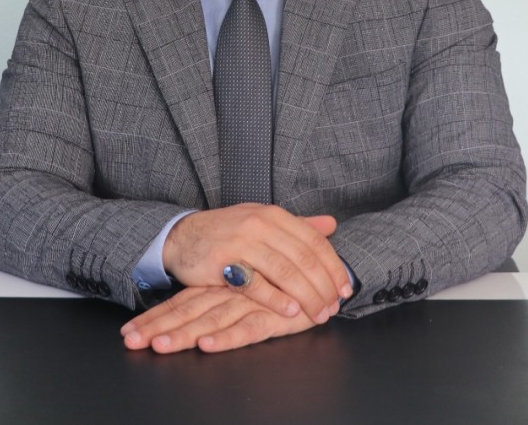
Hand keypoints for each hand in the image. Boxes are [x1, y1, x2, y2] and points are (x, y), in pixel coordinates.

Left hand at [121, 285, 319, 352]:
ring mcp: (251, 303)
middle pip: (188, 312)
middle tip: (131, 342)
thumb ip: (223, 295)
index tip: (128, 333)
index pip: (181, 302)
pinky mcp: (273, 315)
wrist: (326, 276)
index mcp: (220, 286)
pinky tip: (207, 345)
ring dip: (184, 334)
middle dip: (158, 328)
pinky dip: (227, 337)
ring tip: (158, 345)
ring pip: (211, 320)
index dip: (154, 317)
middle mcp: (231, 293)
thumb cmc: (284, 285)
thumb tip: (191, 312)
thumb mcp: (248, 289)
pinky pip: (247, 328)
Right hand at [162, 204, 351, 323]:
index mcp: (273, 214)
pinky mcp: (223, 263)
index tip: (345, 288)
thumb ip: (298, 225)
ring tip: (318, 313)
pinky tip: (290, 311)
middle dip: (324, 286)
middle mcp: (260, 224)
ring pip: (285, 272)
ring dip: (307, 296)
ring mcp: (241, 242)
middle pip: (303, 258)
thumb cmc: (227, 232)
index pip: (314, 241)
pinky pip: (256, 284)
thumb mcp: (262, 220)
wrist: (182, 236)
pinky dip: (276, 299)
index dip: (333, 267)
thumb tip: (332, 225)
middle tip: (334, 307)